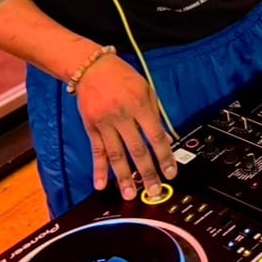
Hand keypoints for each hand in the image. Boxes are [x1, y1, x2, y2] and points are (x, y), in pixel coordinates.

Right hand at [74, 53, 176, 198]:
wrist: (91, 68)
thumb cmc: (122, 77)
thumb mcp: (145, 89)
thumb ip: (154, 114)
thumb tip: (165, 138)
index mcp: (139, 105)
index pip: (155, 136)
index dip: (164, 156)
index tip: (170, 172)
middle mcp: (122, 116)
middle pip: (136, 149)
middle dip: (147, 172)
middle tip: (154, 190)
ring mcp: (105, 123)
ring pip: (116, 154)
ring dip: (124, 177)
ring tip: (129, 194)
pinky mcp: (91, 128)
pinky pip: (97, 151)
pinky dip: (98, 168)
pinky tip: (100, 184)